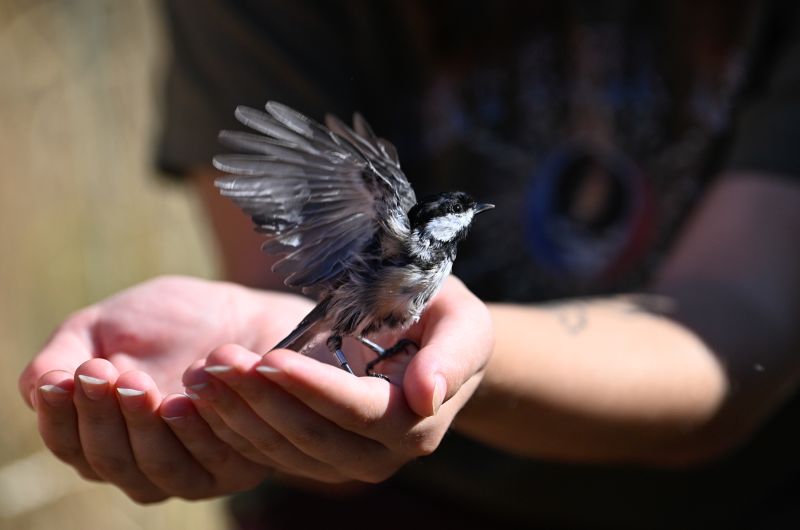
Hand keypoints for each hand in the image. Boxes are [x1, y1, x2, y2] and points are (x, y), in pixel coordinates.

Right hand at [18, 275, 313, 501]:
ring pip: (157, 468)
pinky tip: (186, 396)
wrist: (245, 315)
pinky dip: (194, 429)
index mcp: (102, 437)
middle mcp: (141, 466)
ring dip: (141, 425)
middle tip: (101, 371)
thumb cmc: (169, 320)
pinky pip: (210, 461)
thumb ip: (64, 355)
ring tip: (136, 380)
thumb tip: (39, 386)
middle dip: (100, 416)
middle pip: (108, 461)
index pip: (69, 444)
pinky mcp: (236, 468)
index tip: (64, 374)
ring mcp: (189, 473)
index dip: (60, 414)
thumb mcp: (107, 326)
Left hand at [183, 276, 493, 483]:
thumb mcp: (462, 322)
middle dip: (262, 399)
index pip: (357, 411)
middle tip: (218, 360)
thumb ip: (452, 355)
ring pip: (284, 450)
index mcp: (416, 422)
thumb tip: (428, 394)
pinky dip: (235, 427)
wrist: (435, 349)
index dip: (313, 387)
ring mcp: (347, 463)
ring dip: (238, 414)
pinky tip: (204, 396)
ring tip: (202, 373)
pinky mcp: (317, 459)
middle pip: (312, 436)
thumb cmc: (445, 321)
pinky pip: (271, 453)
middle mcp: (381, 454)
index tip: (271, 358)